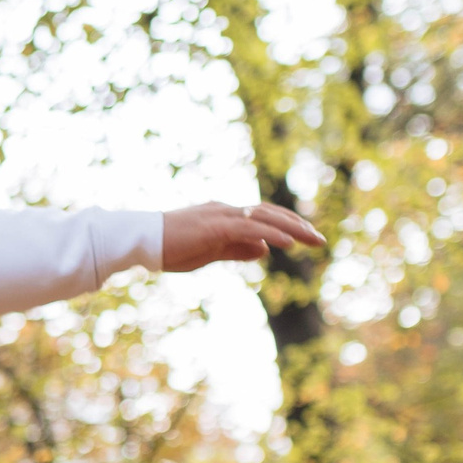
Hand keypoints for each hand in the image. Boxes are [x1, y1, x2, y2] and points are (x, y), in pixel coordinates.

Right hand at [159, 201, 326, 272]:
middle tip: (320, 239)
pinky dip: (272, 234)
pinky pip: (250, 229)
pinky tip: (289, 244)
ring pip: (265, 219)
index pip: (264, 216)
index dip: (287, 225)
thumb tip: (265, 250)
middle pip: (271, 214)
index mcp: (225, 216)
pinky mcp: (216, 226)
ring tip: (313, 240)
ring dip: (292, 229)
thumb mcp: (209, 252)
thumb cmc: (169, 247)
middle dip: (298, 226)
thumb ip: (237, 249)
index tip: (306, 236)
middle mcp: (227, 210)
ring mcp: (222, 216)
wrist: (142, 240)